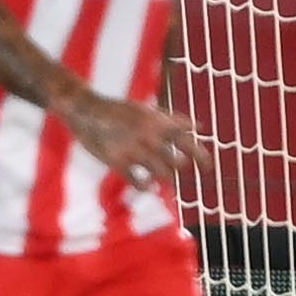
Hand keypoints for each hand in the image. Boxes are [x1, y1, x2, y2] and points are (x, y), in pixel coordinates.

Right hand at [50, 84, 204, 189]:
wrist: (86, 110)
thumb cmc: (120, 111)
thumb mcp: (148, 111)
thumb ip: (175, 120)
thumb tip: (200, 126)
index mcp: (159, 122)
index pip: (188, 142)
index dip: (201, 156)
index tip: (209, 168)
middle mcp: (149, 136)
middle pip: (178, 163)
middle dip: (180, 169)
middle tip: (178, 170)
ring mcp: (133, 150)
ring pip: (162, 175)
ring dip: (166, 179)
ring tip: (164, 177)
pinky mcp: (117, 162)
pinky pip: (138, 182)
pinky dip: (145, 185)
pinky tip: (145, 184)